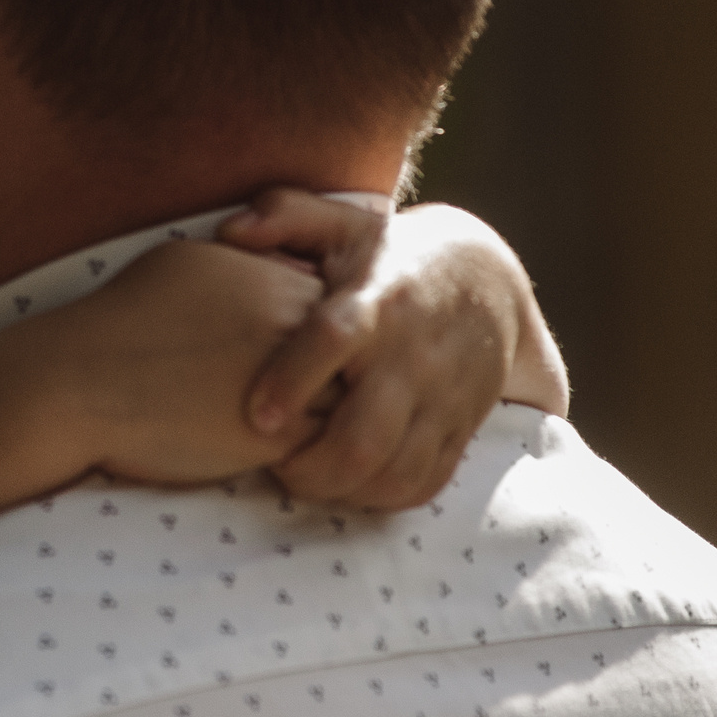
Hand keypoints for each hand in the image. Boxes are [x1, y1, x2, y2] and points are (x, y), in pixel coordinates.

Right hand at [27, 237, 326, 487]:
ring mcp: (292, 382)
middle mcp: (295, 327)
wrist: (81, 382)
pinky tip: (281, 453)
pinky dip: (311, 453)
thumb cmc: (123, 320)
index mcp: (278, 280)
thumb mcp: (190, 264)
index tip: (300, 357)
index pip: (340, 309)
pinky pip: (322, 448)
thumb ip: (251, 266)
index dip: (323, 337)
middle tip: (324, 396)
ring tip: (308, 429)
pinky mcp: (277, 437)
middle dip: (339, 375)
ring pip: (347, 403)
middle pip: (355, 354)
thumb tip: (286, 266)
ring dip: (331, 416)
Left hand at [217, 190, 566, 508]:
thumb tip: (228, 231)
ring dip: (341, 491)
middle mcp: (413, 354)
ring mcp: (441, 398)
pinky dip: (381, 499)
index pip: (336, 339)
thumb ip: (285, 217)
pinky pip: (424, 484)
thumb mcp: (344, 224)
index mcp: (378, 298)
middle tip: (273, 464)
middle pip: (364, 435)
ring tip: (304, 478)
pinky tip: (346, 487)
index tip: (257, 416)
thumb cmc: (388, 254)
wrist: (488, 281)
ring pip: (393, 472)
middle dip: (310, 467)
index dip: (295, 380)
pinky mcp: (460, 428)